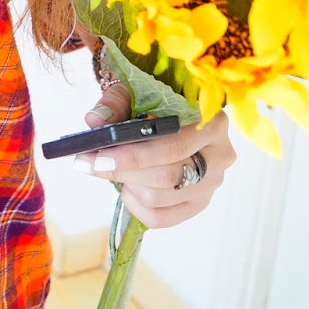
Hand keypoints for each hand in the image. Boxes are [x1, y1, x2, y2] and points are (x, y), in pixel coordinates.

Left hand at [74, 82, 236, 228]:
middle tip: (89, 163)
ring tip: (111, 169)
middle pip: (166, 176)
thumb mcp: (136, 91)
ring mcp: (212, 184)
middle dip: (122, 171)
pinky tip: (127, 187)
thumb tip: (94, 121)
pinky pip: (161, 218)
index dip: (134, 155)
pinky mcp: (199, 204)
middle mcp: (220, 156)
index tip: (99, 155)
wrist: (174, 112)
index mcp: (211, 121)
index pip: (172, 146)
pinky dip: (136, 206)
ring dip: (127, 186)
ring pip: (161, 198)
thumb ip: (115, 103)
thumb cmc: (155, 100)